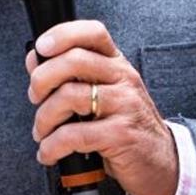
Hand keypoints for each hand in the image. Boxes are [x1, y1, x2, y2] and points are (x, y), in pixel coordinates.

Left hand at [25, 20, 178, 194]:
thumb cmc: (125, 124)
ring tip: (42, 132)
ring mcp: (125, 104)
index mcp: (116, 64)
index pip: (93, 33)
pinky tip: (49, 152)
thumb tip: (35, 61)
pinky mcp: (121, 134)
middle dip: (42, 79)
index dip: (63, 34)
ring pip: (70, 96)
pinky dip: (52, 146)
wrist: (161, 161)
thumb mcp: (103, 93)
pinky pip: (75, 135)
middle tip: (35, 98)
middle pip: (74, 60)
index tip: (41, 48)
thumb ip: (71, 76)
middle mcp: (123, 78)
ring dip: (44, 117)